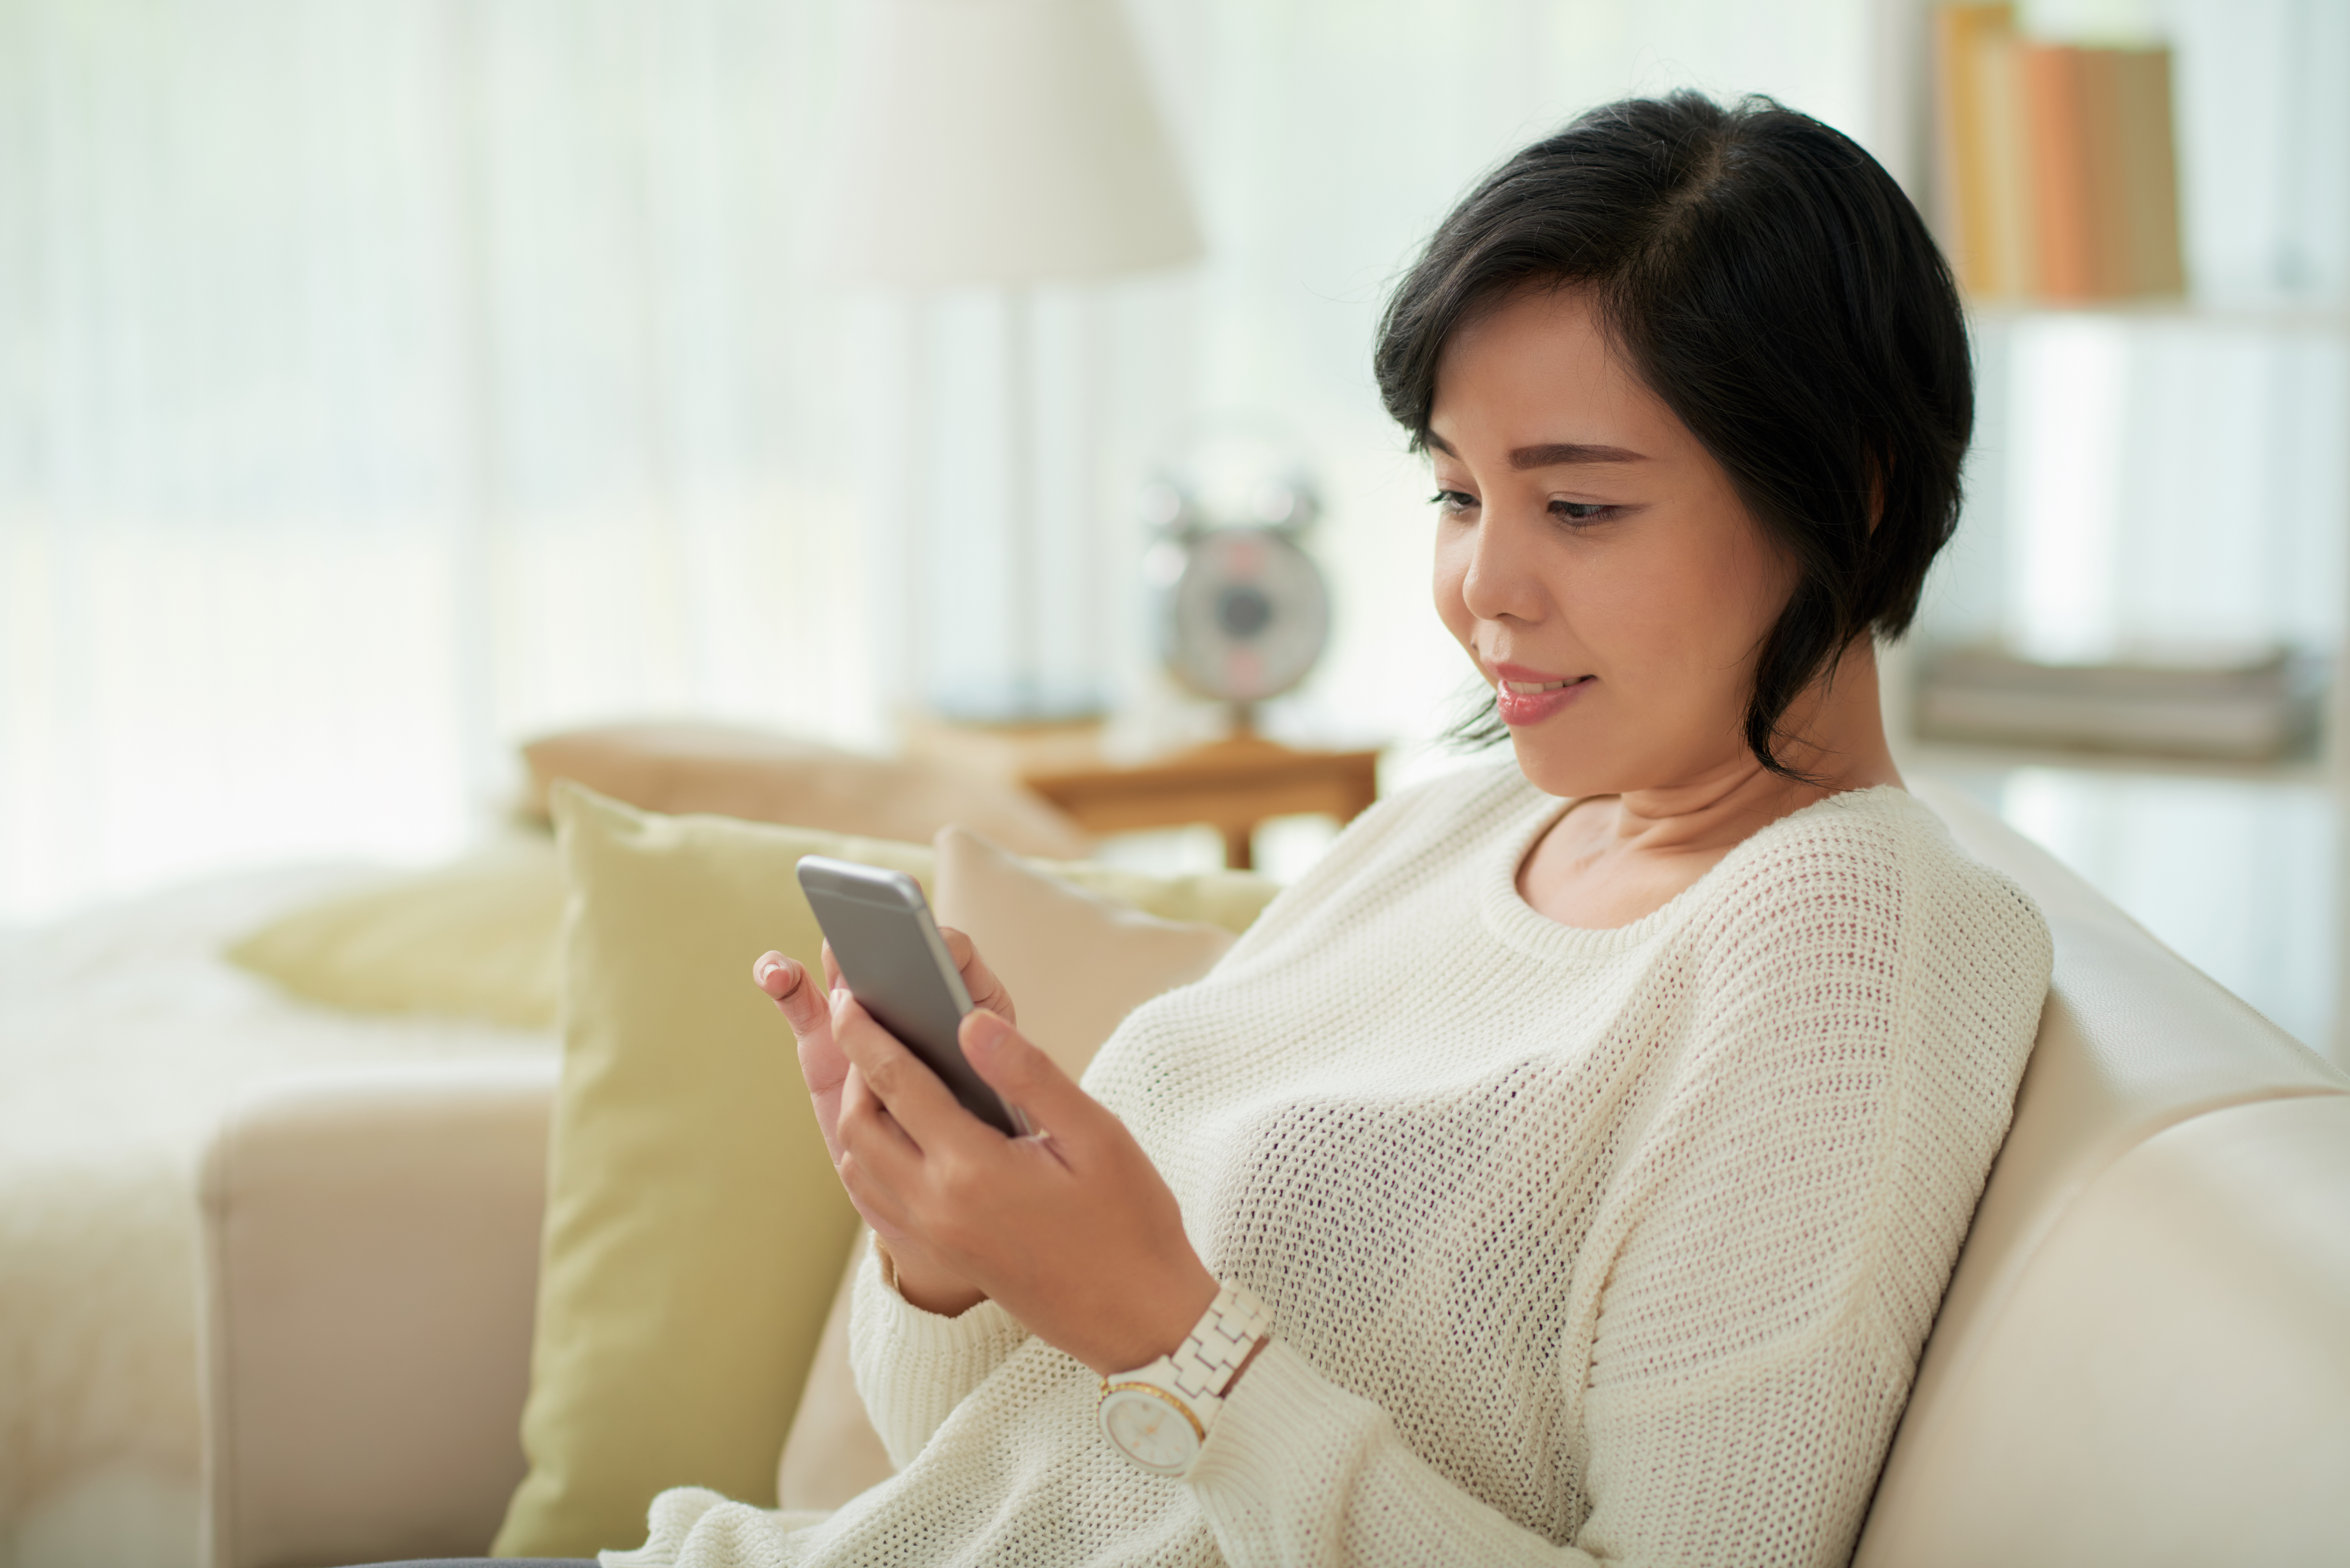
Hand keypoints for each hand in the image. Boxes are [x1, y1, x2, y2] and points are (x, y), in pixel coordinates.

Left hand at [827, 990, 1217, 1375]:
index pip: (897, 1084)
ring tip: (881, 1071)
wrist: (1138, 1320)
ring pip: (860, 1164)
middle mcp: (937, 1206)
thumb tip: (972, 1021)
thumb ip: (1028, 1073)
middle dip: (853, 1068)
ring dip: (858, 1113)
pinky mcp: (943, 1254)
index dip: (867, 1033)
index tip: (849, 995)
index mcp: (973, 1170)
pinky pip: (878, 1199)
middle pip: (858, 1125)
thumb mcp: (1094, 1135)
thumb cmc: (1129, 1223)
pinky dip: (871, 1155)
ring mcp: (934, 1236)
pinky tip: (899, 1132)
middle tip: (866, 1024)